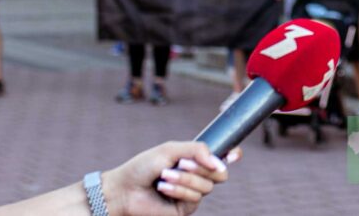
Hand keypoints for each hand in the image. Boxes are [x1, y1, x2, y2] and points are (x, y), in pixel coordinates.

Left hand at [103, 141, 238, 215]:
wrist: (124, 189)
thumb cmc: (144, 166)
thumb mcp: (171, 150)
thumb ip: (198, 150)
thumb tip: (221, 163)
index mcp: (196, 159)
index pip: (223, 156)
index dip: (233, 154)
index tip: (234, 154)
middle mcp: (198, 176)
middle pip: (221, 173)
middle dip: (202, 168)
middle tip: (182, 163)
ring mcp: (193, 193)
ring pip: (207, 186)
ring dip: (185, 179)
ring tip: (165, 176)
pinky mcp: (185, 209)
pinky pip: (195, 199)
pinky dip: (179, 190)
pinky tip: (163, 188)